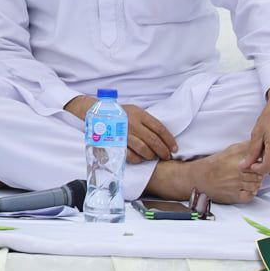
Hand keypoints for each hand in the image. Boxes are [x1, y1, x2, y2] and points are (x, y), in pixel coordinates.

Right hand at [63, 97, 177, 162]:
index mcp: (139, 114)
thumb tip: (162, 135)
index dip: (170, 140)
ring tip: (153, 158)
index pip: (160, 129)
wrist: (95, 113)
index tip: (174, 148)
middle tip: (167, 156)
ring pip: (144, 150)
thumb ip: (147, 121)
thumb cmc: (118, 113)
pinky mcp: (115, 143)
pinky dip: (138, 159)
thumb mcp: (134, 110)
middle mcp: (132, 124)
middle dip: (163, 151)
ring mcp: (124, 134)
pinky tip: (140, 159)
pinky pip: (130, 155)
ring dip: (152, 156)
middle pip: (154, 141)